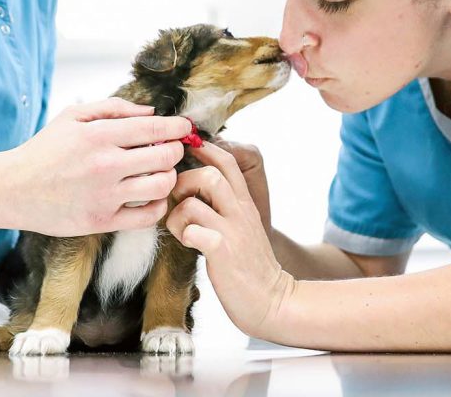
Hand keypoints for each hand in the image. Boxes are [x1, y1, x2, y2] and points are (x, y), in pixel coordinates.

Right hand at [0, 97, 191, 235]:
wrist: (12, 189)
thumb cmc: (44, 150)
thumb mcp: (72, 116)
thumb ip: (114, 108)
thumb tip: (152, 111)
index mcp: (99, 135)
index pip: (155, 127)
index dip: (178, 127)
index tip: (185, 128)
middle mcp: (105, 165)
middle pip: (165, 156)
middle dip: (175, 151)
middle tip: (171, 150)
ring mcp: (105, 196)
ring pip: (161, 186)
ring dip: (169, 177)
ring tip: (160, 172)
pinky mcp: (102, 221)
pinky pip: (147, 216)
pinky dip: (157, 205)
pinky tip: (150, 196)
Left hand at [165, 142, 295, 338]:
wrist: (273, 301)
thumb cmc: (250, 267)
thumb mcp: (243, 228)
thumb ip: (226, 207)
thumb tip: (194, 192)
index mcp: (244, 205)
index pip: (227, 162)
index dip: (204, 149)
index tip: (186, 151)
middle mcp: (240, 213)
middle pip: (210, 174)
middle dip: (184, 182)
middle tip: (177, 202)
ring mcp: (232, 232)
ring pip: (194, 203)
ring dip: (177, 214)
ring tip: (180, 230)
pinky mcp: (223, 253)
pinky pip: (193, 232)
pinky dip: (183, 236)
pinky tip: (188, 245)